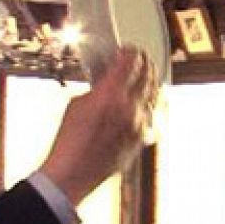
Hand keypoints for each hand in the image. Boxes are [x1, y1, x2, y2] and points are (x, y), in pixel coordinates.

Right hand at [39, 48, 154, 205]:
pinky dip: (147, 105)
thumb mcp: (78, 103)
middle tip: (139, 60)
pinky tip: (141, 103)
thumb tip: (108, 79)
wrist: (73, 173)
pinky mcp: (140, 140)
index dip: (131, 51)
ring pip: (154, 96)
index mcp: (111, 94)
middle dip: (145, 63)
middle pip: (149, 75)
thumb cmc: (69, 141)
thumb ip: (98, 87)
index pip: (132, 60)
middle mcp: (130, 108)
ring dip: (149, 83)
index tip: (127, 50)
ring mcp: (138, 125)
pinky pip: (151, 116)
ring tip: (143, 79)